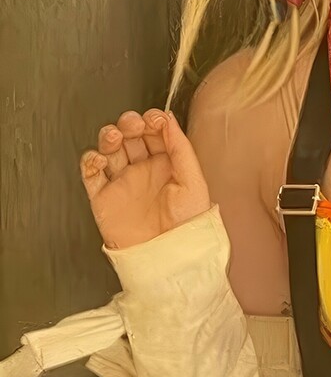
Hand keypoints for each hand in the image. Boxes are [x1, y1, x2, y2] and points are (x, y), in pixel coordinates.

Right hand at [80, 108, 211, 250]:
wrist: (167, 258)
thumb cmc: (187, 228)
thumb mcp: (194, 182)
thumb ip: (181, 148)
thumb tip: (170, 120)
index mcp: (167, 166)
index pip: (155, 133)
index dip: (152, 120)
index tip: (153, 118)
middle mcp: (144, 172)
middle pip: (130, 136)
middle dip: (129, 124)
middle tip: (133, 125)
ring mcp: (122, 183)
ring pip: (109, 149)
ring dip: (109, 137)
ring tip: (114, 137)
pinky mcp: (104, 198)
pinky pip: (91, 174)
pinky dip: (90, 161)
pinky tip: (100, 159)